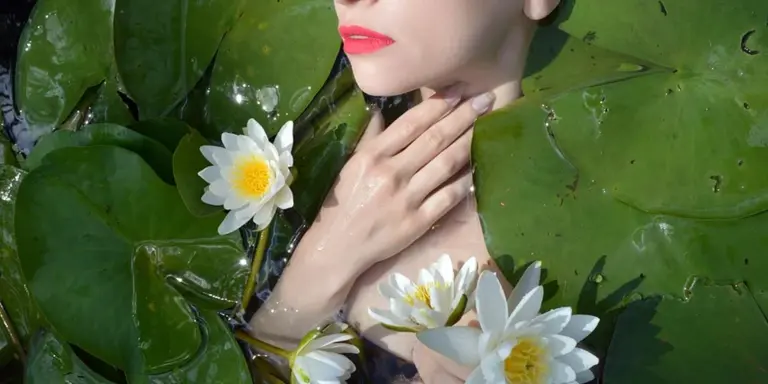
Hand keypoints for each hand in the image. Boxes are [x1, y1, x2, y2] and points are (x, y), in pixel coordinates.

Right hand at [293, 84, 495, 275]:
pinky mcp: (419, 221)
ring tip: (487, 124)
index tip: (458, 90)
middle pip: (435, 139)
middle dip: (463, 116)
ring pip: (447, 164)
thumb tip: (380, 106)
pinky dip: (466, 179)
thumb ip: (370, 136)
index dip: (438, 105)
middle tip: (486, 99)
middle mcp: (391, 173)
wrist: (338, 246)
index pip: (411, 123)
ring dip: (470, 141)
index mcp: (372, 156)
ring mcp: (407, 198)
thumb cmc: (344, 201)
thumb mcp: (350, 164)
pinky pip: (449, 195)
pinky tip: (479, 164)